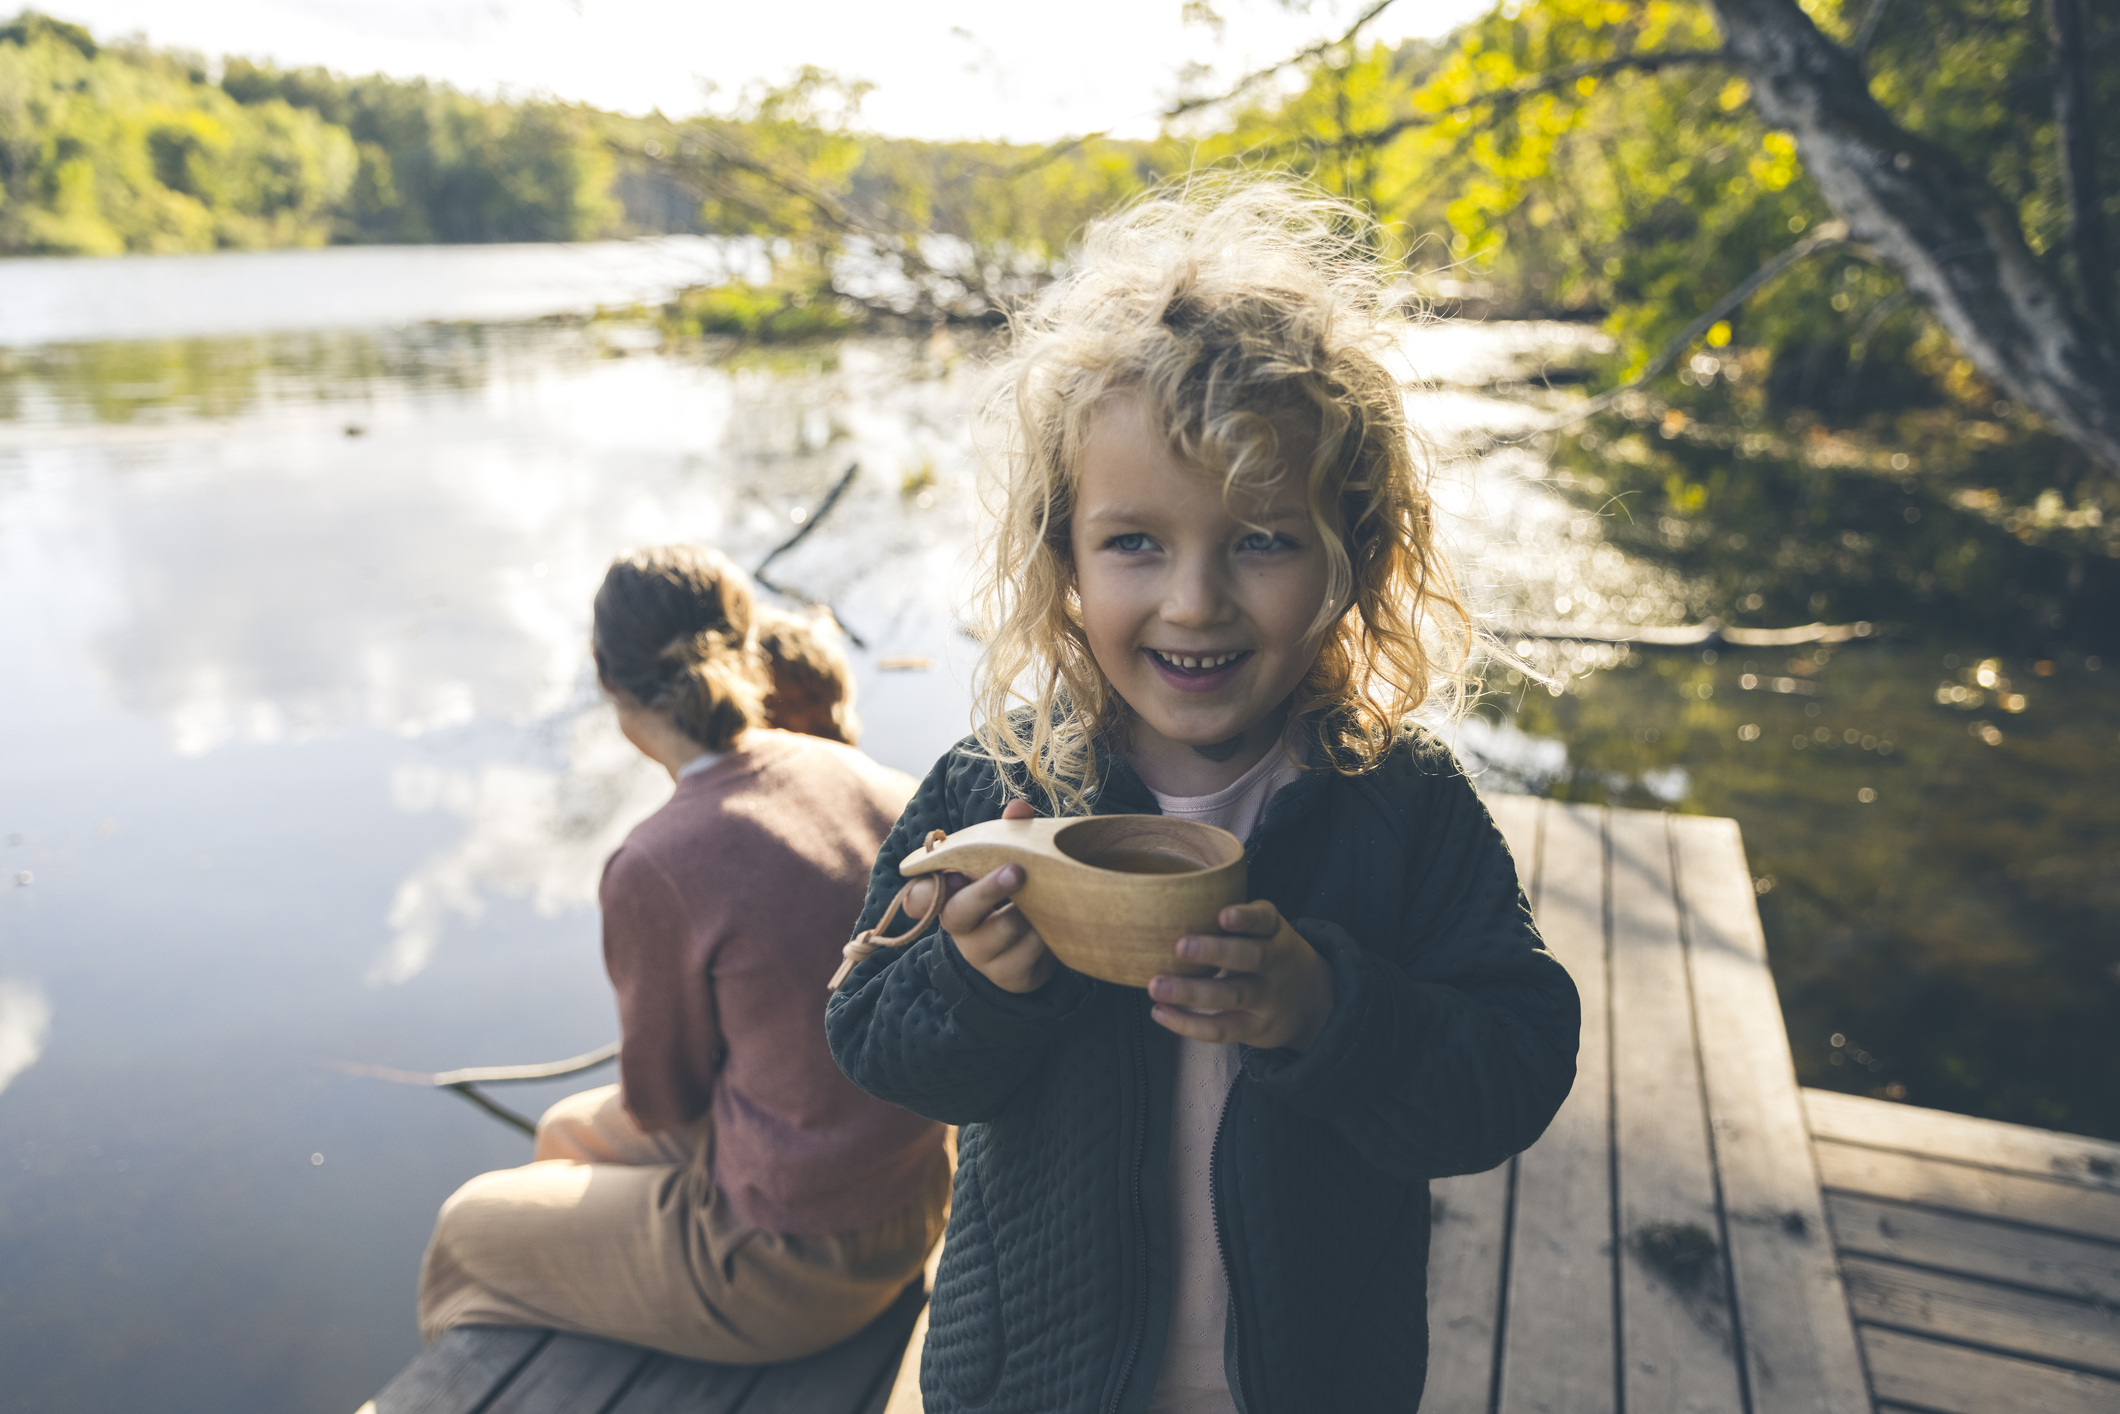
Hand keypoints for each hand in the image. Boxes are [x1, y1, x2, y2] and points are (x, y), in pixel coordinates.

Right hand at [900, 799, 1054, 993]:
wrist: (1029, 950)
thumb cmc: (1010, 895)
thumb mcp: (1004, 864)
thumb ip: (1008, 834)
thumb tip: (1019, 808)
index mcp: (948, 896)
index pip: (918, 897)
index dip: (923, 892)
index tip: (949, 876)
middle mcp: (957, 927)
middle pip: (960, 912)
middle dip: (988, 890)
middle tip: (1016, 870)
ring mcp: (981, 955)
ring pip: (1004, 929)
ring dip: (1030, 909)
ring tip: (1047, 895)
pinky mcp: (1008, 976)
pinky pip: (1031, 951)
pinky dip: (1047, 932)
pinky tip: (1053, 923)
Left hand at [1149, 901, 1333, 1051]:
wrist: (1316, 1002)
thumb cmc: (1271, 955)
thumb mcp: (1267, 931)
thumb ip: (1235, 919)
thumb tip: (1169, 906)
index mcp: (1274, 933)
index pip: (1265, 920)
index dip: (1246, 918)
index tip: (1223, 915)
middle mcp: (1274, 964)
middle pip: (1250, 957)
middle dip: (1215, 952)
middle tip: (1180, 947)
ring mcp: (1266, 998)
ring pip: (1232, 995)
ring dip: (1191, 991)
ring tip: (1156, 986)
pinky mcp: (1255, 1028)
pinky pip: (1221, 1029)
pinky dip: (1188, 1024)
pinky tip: (1161, 1013)